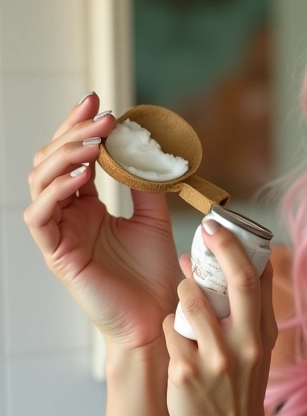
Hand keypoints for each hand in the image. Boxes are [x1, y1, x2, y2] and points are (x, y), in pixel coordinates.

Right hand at [24, 93, 180, 351]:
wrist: (156, 315)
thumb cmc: (154, 273)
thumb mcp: (155, 218)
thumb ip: (147, 185)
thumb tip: (149, 149)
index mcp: (87, 205)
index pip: (74, 156)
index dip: (80, 126)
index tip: (99, 100)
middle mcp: (68, 215)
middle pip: (52, 161)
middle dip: (73, 133)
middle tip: (101, 116)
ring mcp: (59, 233)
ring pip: (40, 182)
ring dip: (65, 156)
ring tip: (94, 141)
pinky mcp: (56, 254)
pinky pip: (41, 216)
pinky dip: (56, 190)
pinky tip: (80, 176)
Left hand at [162, 221, 277, 415]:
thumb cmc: (241, 389)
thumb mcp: (259, 349)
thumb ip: (255, 309)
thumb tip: (247, 262)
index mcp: (263, 333)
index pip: (257, 280)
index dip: (239, 248)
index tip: (222, 226)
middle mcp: (245, 344)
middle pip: (237, 283)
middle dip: (221, 249)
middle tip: (206, 228)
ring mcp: (216, 360)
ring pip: (191, 302)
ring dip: (183, 289)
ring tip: (184, 290)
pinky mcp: (185, 374)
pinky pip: (169, 331)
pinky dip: (169, 326)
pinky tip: (175, 336)